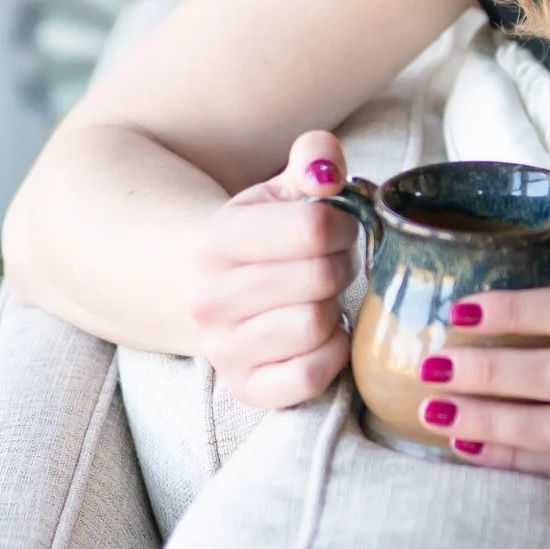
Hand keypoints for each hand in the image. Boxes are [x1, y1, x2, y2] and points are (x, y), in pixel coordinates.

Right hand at [186, 129, 357, 408]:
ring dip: (334, 310)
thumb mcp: (280, 189)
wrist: (207, 291)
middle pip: (320, 278)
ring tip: (318, 298)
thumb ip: (313, 159)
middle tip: (329, 265)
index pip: (313, 228)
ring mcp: (224, 348)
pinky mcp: (247, 389)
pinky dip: (330, 355)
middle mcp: (209, 298)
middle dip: (340, 267)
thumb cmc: (261, 237)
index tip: (335, 229)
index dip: (342, 225)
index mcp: (217, 239)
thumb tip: (328, 173)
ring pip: (317, 327)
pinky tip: (320, 336)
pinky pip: (312, 376)